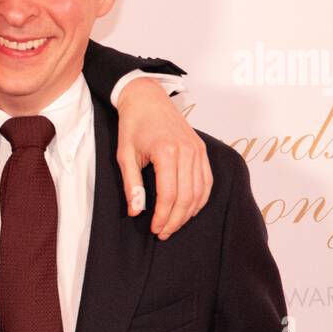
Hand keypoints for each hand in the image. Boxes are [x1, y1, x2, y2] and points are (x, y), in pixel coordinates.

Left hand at [115, 76, 212, 239]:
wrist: (147, 99)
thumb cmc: (133, 125)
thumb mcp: (125, 155)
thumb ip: (131, 184)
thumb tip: (135, 211)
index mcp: (166, 152)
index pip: (169, 195)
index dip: (162, 216)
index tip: (154, 229)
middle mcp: (187, 151)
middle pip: (187, 197)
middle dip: (175, 220)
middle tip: (163, 232)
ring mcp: (198, 150)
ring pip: (200, 192)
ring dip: (188, 213)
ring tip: (174, 224)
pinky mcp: (202, 150)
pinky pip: (207, 181)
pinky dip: (201, 199)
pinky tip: (190, 210)